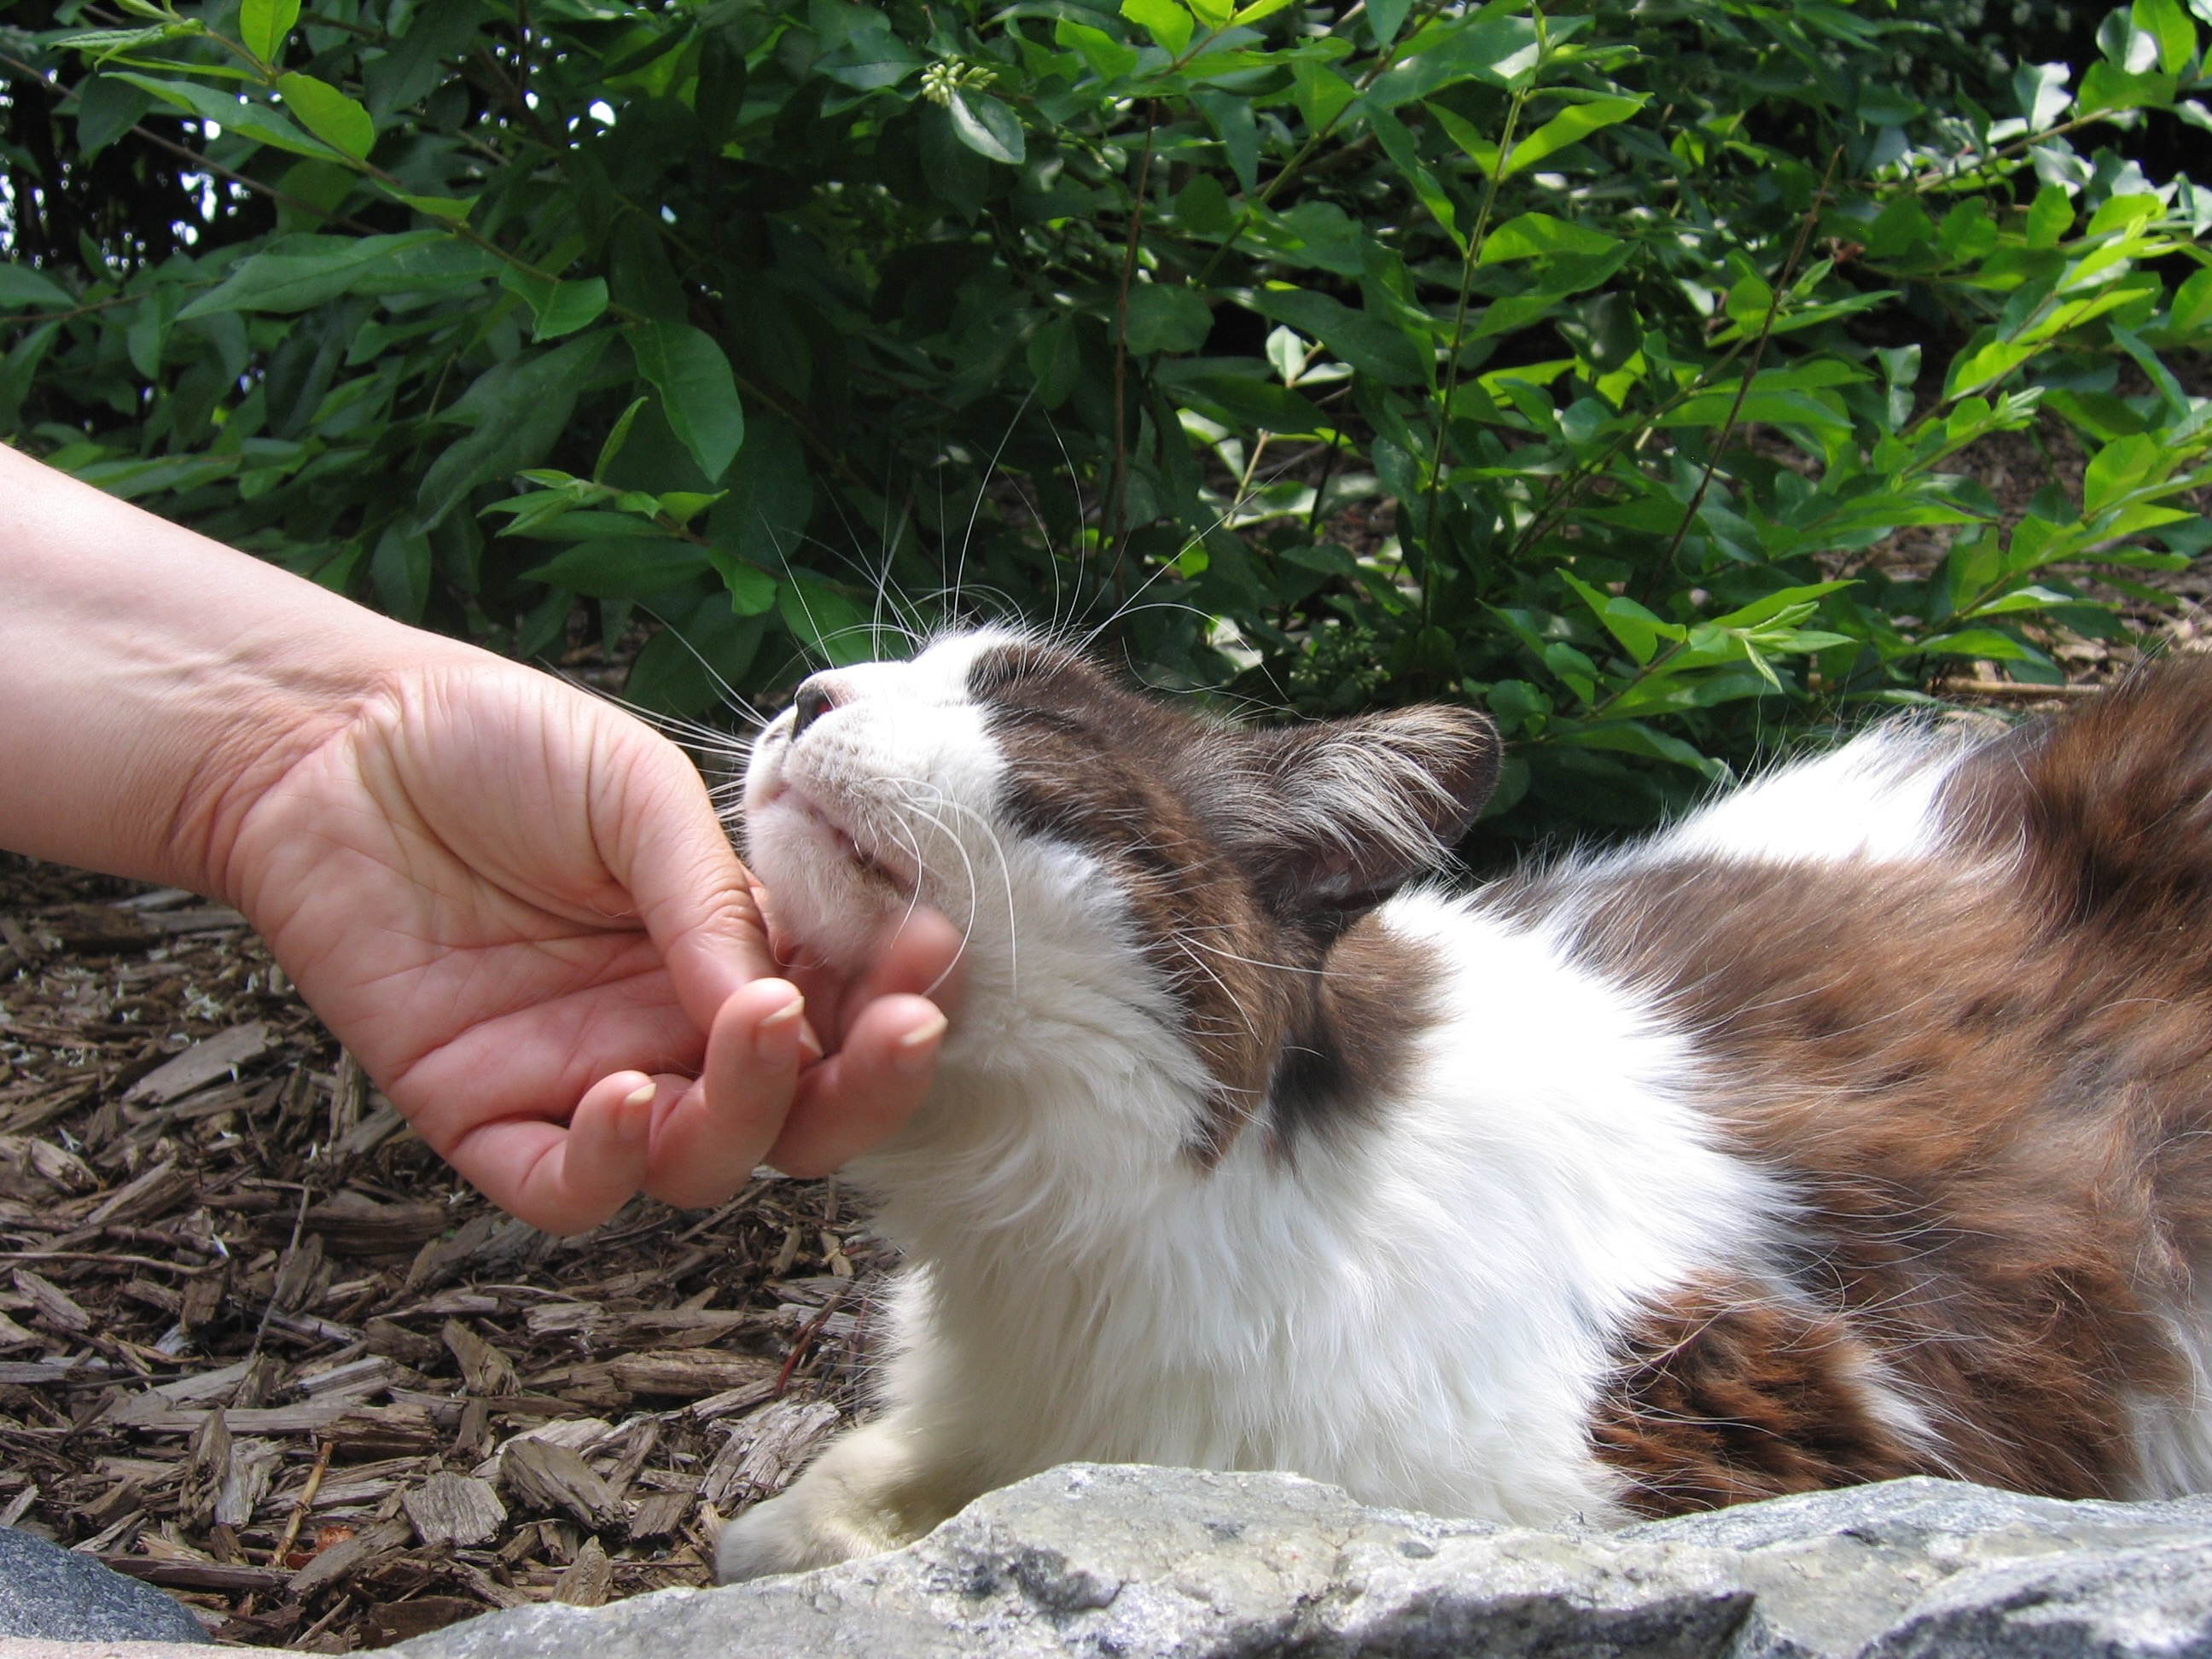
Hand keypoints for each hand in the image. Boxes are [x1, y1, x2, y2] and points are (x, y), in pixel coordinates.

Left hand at [220, 657, 959, 1233]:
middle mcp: (672, 1029)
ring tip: (752, 1028)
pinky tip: (619, 1096)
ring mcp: (585, 1078)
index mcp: (729, 950)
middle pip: (797, 1113)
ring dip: (748, 1114)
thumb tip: (780, 1001)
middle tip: (898, 1031)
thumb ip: (709, 896)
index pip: (840, 1010)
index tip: (933, 951)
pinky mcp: (483, 1114)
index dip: (896, 999)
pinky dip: (606, 1168)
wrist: (331, 742)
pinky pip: (565, 1189)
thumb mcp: (634, 792)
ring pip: (701, 1162)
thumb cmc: (497, 745)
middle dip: (864, 1087)